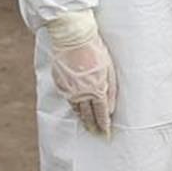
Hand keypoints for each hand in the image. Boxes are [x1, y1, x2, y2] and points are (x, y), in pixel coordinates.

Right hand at [47, 11, 116, 136]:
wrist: (72, 36)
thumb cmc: (95, 49)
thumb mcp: (109, 68)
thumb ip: (111, 90)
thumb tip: (111, 109)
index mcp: (96, 89)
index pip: (101, 114)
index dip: (104, 126)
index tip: (106, 134)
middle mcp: (81, 93)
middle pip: (87, 115)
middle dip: (92, 126)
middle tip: (96, 134)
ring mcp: (69, 89)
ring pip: (76, 109)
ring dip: (82, 118)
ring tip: (87, 124)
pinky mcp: (59, 83)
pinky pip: (67, 98)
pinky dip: (73, 104)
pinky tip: (76, 107)